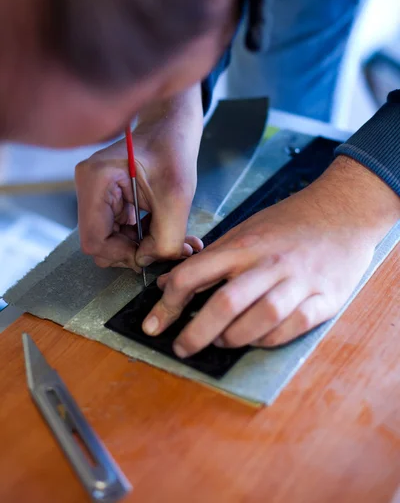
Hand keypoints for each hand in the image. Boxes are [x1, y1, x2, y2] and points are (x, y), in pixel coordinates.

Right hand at [75, 86, 203, 270]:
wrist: (172, 128)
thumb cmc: (174, 151)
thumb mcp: (178, 197)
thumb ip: (166, 238)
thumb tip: (148, 262)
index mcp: (96, 180)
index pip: (94, 240)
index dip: (121, 255)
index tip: (151, 255)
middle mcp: (88, 187)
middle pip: (100, 242)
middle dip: (134, 252)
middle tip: (167, 250)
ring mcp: (95, 193)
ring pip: (111, 239)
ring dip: (143, 245)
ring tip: (176, 242)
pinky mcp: (107, 197)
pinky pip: (119, 229)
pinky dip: (143, 236)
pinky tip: (167, 231)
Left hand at [142, 156, 399, 355]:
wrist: (345, 211)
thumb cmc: (290, 222)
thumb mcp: (246, 229)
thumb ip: (211, 258)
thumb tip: (171, 283)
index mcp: (245, 244)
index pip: (196, 273)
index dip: (169, 302)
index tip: (154, 323)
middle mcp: (270, 263)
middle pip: (226, 302)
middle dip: (196, 332)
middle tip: (181, 347)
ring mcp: (299, 280)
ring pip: (262, 317)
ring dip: (234, 337)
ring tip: (220, 341)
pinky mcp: (326, 297)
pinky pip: (295, 326)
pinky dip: (270, 339)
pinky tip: (256, 339)